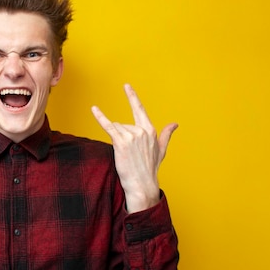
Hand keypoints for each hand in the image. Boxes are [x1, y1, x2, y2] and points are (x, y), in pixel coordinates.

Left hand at [91, 84, 176, 212]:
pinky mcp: (121, 142)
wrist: (142, 184)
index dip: (132, 97)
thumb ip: (166, 134)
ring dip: (117, 140)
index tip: (126, 86)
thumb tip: (175, 124)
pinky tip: (94, 109)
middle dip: (122, 137)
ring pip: (116, 129)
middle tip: (129, 154)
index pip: (139, 110)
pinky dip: (100, 117)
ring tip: (125, 155)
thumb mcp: (161, 150)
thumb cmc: (150, 168)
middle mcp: (142, 130)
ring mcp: (131, 136)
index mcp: (150, 130)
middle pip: (123, 124)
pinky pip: (108, 126)